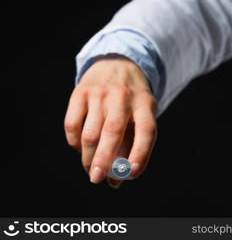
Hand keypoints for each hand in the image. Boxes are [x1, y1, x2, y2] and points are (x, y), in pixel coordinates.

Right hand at [64, 55, 156, 187]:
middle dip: (104, 161)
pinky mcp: (80, 92)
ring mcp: (100, 92)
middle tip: (97, 179)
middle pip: (112, 132)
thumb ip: (132, 145)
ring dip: (87, 156)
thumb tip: (116, 181)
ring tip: (90, 167)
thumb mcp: (141, 114)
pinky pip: (72, 124)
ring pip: (90, 133)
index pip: (146, 130)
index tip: (132, 174)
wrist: (117, 63)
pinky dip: (73, 142)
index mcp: (144, 103)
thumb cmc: (132, 99)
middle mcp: (123, 96)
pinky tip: (79, 147)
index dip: (141, 154)